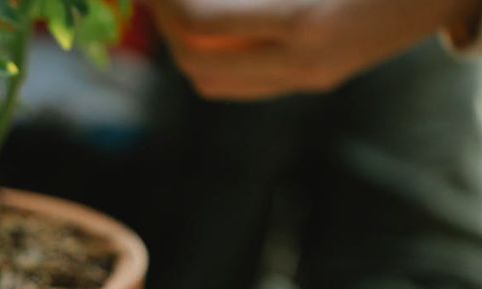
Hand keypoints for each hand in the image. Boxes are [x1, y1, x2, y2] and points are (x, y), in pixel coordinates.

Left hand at [150, 0, 481, 99]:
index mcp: (305, 21)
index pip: (201, 26)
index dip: (167, 2)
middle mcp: (304, 63)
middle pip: (197, 65)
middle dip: (167, 27)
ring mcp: (310, 79)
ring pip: (214, 84)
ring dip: (185, 49)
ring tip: (179, 11)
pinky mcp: (315, 82)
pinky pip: (242, 86)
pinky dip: (214, 60)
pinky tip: (211, 28)